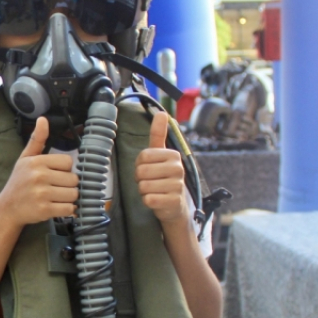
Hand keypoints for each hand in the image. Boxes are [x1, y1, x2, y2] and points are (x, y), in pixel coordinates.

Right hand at [0, 116, 77, 227]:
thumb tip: (43, 119)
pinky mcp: (45, 210)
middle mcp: (39, 176)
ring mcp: (42, 194)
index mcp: (37, 162)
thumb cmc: (19, 182)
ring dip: (68, 198)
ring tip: (56, 198)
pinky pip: (69, 209)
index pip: (68, 162)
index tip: (54, 175)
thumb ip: (37, 139)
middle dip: (67, 185)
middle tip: (55, 188)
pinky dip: (67, 210)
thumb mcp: (25, 158)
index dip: (64, 170)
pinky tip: (57, 207)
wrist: (7, 208)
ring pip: (73, 194)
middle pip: (73, 179)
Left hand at [136, 110, 189, 225]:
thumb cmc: (164, 178)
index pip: (142, 156)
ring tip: (155, 190)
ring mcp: (177, 185)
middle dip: (140, 179)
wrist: (175, 205)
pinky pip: (148, 199)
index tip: (149, 169)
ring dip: (144, 191)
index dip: (139, 165)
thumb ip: (158, 134)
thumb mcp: (160, 155)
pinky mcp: (173, 201)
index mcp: (173, 155)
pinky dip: (148, 201)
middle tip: (151, 182)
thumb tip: (161, 113)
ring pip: (143, 186)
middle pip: (141, 171)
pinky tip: (157, 200)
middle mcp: (178, 168)